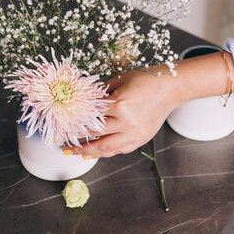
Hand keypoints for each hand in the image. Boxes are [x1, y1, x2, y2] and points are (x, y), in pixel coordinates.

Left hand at [66, 67, 183, 158]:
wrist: (170, 88)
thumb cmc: (145, 80)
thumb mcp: (119, 80)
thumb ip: (101, 92)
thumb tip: (83, 99)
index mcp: (120, 105)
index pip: (91, 116)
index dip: (75, 121)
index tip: (63, 125)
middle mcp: (127, 122)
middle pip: (95, 135)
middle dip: (77, 140)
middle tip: (63, 144)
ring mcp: (135, 133)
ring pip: (107, 148)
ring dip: (89, 152)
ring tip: (75, 153)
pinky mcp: (141, 139)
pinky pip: (120, 150)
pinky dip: (106, 152)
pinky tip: (96, 153)